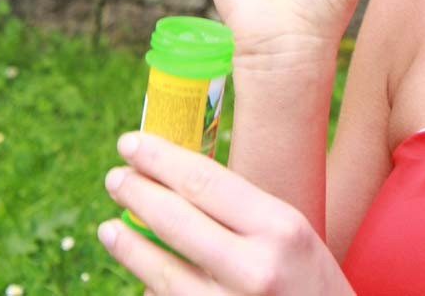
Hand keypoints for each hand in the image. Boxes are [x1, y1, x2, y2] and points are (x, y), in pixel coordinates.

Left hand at [99, 131, 355, 295]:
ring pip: (161, 272)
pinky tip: (147, 278)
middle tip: (115, 177)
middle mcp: (255, 269)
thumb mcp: (294, 236)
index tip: (132, 143)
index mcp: (281, 228)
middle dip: (136, 193)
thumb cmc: (313, 284)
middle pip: (175, 220)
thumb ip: (243, 214)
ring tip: (111, 228)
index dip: (160, 158)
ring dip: (130, 246)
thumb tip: (176, 184)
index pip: (205, 181)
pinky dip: (154, 290)